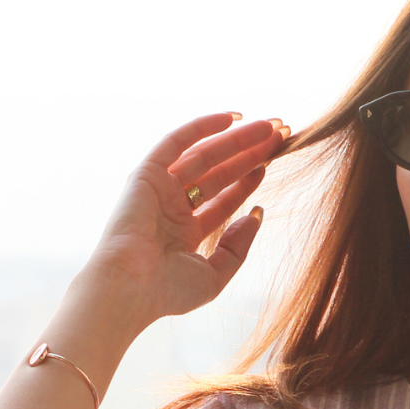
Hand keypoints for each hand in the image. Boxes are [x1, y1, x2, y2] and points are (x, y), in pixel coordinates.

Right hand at [82, 112, 289, 325]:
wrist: (130, 287)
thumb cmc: (168, 291)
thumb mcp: (214, 276)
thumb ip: (237, 248)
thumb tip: (256, 214)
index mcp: (186, 232)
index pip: (224, 198)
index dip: (248, 179)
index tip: (273, 162)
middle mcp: (173, 206)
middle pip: (219, 173)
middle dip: (249, 154)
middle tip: (279, 137)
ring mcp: (160, 189)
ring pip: (205, 156)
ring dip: (236, 139)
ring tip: (268, 127)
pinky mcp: (147, 174)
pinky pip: (177, 142)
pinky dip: (202, 128)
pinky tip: (233, 118)